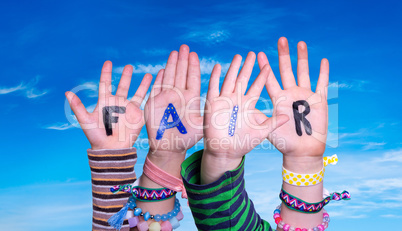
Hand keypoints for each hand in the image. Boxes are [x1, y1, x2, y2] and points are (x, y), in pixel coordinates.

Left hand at [65, 61, 151, 149]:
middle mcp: (117, 103)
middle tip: (129, 66)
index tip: (108, 62)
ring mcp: (128, 108)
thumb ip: (78, 106)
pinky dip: (150, 94)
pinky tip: (156, 87)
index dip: (106, 73)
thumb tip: (67, 92)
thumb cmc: (96, 136)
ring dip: (142, 83)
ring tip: (149, 74)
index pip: (105, 84)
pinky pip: (145, 102)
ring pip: (137, 92)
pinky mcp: (137, 115)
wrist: (111, 149)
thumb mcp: (86, 120)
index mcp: (105, 102)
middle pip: (123, 85)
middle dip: (126, 76)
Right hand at [144, 45, 202, 155]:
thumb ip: (208, 113)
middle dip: (182, 60)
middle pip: (181, 74)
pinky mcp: (154, 103)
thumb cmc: (187, 138)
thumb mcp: (201, 125)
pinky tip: (161, 70)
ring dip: (171, 65)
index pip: (192, 78)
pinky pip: (156, 88)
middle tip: (184, 46)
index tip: (194, 54)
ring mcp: (166, 98)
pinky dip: (158, 79)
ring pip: (169, 77)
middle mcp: (179, 95)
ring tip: (174, 52)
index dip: (193, 66)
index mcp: (191, 98)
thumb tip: (219, 102)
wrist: (170, 147)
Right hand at [201, 52, 288, 182]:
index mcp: (248, 104)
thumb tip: (287, 116)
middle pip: (243, 79)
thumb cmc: (243, 143)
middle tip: (252, 53)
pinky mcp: (214, 104)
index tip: (268, 65)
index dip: (262, 76)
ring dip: (234, 68)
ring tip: (238, 56)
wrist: (226, 152)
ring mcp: (225, 101)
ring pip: (230, 80)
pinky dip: (216, 77)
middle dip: (248, 67)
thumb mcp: (261, 132)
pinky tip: (219, 67)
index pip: (256, 86)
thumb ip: (273, 123)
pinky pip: (214, 88)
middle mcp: (237, 100)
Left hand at [257, 37, 328, 167]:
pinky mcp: (319, 101)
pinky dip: (323, 73)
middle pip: (287, 70)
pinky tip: (323, 60)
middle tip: (281, 39)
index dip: (264, 67)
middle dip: (284, 55)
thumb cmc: (284, 142)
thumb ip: (259, 118)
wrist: (302, 151)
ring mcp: (305, 96)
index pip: (270, 80)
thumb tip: (243, 108)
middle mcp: (291, 94)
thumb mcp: (267, 129)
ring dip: (302, 58)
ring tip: (300, 43)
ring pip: (303, 72)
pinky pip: (322, 84)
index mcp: (278, 99)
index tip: (257, 54)